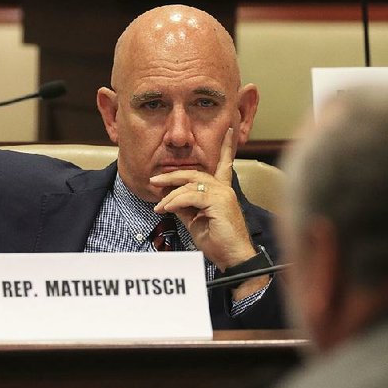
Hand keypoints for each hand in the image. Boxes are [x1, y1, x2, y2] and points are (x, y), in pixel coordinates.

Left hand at [150, 128, 256, 271]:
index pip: (223, 164)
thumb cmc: (219, 242)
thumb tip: (168, 200)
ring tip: (158, 206)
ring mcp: (223, 193)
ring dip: (169, 195)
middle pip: (194, 173)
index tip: (228, 130)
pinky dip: (175, 201)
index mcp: (222, 191)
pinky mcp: (219, 202)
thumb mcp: (196, 222)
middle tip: (153, 180)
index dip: (225, 147)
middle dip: (172, 176)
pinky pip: (191, 196)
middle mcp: (224, 188)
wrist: (234, 257)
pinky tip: (165, 208)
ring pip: (190, 185)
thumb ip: (184, 207)